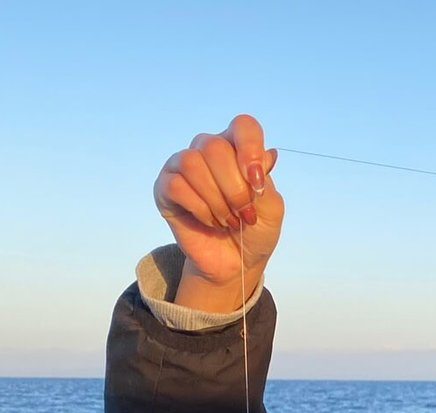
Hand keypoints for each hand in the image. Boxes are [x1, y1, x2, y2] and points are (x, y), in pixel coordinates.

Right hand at [153, 114, 282, 310]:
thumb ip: (266, 182)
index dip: (250, 148)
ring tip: (227, 220)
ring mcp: (183, 166)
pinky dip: (199, 208)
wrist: (235, 262)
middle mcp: (208, 150)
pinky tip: (209, 221)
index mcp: (237, 149)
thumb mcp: (271, 209)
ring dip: (216, 200)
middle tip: (244, 214)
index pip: (243, 126)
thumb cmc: (254, 231)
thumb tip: (267, 155)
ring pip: (192, 163)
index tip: (258, 182)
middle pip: (214, 147)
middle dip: (234, 188)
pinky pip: (176, 185)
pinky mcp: (164, 187)